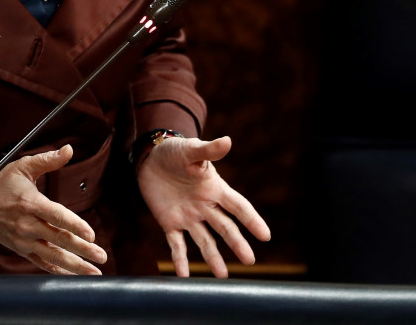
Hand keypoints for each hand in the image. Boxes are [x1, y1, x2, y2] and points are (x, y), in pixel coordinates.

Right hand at [0, 144, 106, 274]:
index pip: (57, 217)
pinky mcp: (21, 250)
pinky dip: (57, 271)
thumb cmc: (3, 183)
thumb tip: (69, 149)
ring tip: (94, 272)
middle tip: (102, 256)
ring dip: (75, 266)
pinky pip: (41, 263)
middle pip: (59, 240)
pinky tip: (73, 275)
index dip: (75, 226)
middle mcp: (28, 225)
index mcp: (31, 204)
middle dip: (82, 250)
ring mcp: (24, 240)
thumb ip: (48, 160)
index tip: (91, 235)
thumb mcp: (24, 166)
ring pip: (53, 256)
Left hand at [136, 135, 270, 277]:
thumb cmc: (175, 151)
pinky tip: (184, 275)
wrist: (149, 158)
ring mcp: (188, 216)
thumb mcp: (191, 150)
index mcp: (214, 189)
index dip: (252, 220)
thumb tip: (228, 141)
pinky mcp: (169, 222)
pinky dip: (180, 260)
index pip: (238, 207)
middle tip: (250, 261)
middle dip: (237, 244)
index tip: (265, 236)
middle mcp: (205, 206)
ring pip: (204, 240)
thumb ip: (208, 150)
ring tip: (222, 275)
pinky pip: (176, 244)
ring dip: (213, 258)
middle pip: (225, 228)